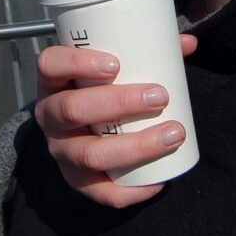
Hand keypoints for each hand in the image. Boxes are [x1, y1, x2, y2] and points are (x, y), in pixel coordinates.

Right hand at [34, 34, 197, 208]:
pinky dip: (131, 190)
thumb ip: (142, 52)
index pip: (50, 64)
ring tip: (173, 133)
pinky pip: (100, 192)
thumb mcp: (105, 68)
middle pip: (72, 109)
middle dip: (120, 103)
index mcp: (53, 81)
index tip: (115, 64)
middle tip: (160, 96)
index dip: (77, 63)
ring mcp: (61, 151)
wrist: (72, 131)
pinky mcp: (76, 181)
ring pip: (89, 154)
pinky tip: (158, 182)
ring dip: (136, 146)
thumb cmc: (95, 90)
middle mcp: (50, 117)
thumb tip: (186, 42)